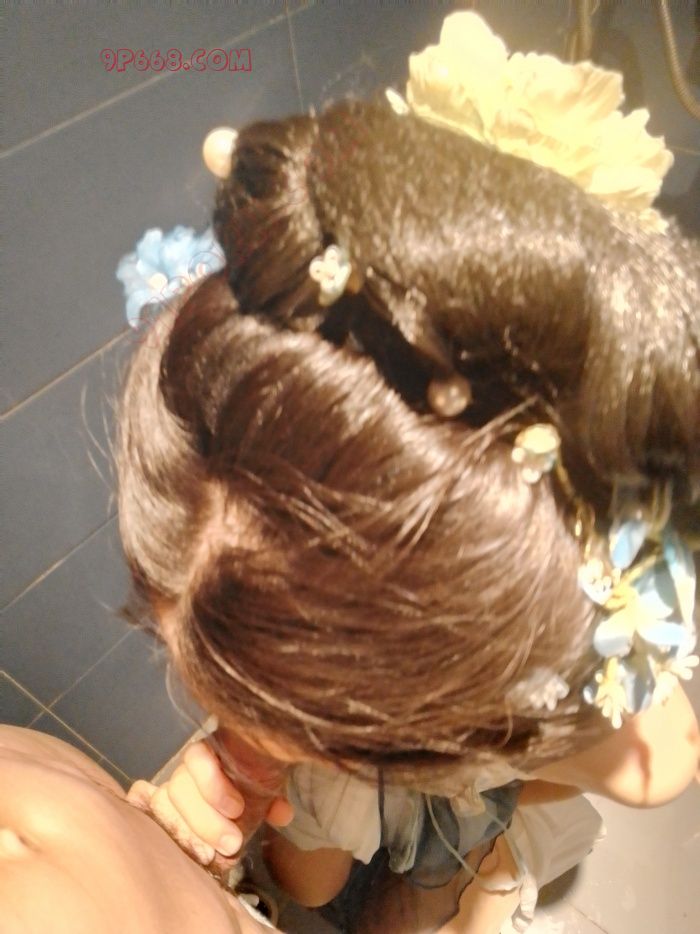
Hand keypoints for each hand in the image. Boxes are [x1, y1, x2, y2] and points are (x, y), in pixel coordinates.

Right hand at [127, 739, 293, 867]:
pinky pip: (152, 816)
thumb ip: (273, 796)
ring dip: (186, 834)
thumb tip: (281, 813)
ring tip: (210, 857)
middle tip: (231, 844)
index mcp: (211, 752)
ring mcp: (172, 790)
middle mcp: (186, 769)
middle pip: (177, 788)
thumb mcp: (268, 784)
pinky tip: (179, 852)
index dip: (212, 784)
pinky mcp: (167, 813)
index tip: (237, 809)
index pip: (196, 757)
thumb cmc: (257, 777)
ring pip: (162, 805)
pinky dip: (163, 832)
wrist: (250, 780)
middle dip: (204, 821)